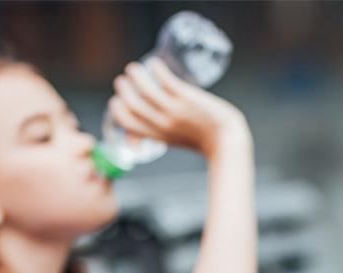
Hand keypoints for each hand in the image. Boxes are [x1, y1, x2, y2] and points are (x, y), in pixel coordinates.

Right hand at [108, 58, 249, 158]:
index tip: (116, 101)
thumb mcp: (175, 140)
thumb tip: (153, 126)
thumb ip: (162, 132)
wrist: (226, 139)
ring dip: (135, 76)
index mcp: (157, 136)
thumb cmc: (203, 139)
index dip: (118, 111)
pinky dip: (156, 69)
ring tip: (132, 68)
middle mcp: (162, 123)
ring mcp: (173, 110)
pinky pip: (165, 80)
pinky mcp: (186, 97)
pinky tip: (155, 62)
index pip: (128, 123)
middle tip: (121, 80)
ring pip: (145, 90)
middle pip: (132, 105)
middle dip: (123, 90)